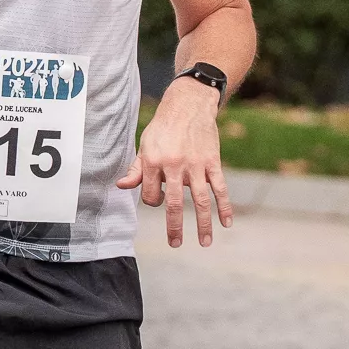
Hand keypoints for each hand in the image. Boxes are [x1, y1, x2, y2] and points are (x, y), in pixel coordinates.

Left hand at [118, 79, 234, 247]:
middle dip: (174, 227)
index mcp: (153, 162)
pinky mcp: (212, 161)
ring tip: (205, 243)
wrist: (188, 104)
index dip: (154, 201)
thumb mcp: (144, 145)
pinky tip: (226, 223)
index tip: (160, 198)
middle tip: (175, 244)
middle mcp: (174, 165)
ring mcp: (195, 165)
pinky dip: (224, 206)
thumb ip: (136, 169)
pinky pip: (219, 188)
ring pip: (200, 201)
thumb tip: (121, 186)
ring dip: (203, 224)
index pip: (152, 195)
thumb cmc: (163, 127)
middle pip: (174, 204)